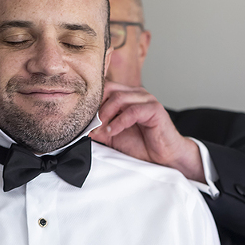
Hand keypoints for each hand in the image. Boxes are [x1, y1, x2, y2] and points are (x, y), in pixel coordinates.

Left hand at [90, 82, 205, 182]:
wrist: (163, 156)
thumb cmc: (142, 144)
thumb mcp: (113, 135)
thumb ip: (98, 128)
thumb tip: (81, 127)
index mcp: (126, 96)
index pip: (103, 88)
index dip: (91, 102)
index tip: (83, 119)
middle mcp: (136, 94)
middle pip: (109, 89)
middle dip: (97, 107)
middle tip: (91, 124)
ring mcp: (146, 99)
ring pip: (119, 98)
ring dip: (106, 115)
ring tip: (102, 130)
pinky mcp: (154, 109)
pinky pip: (132, 111)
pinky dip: (119, 122)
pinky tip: (113, 131)